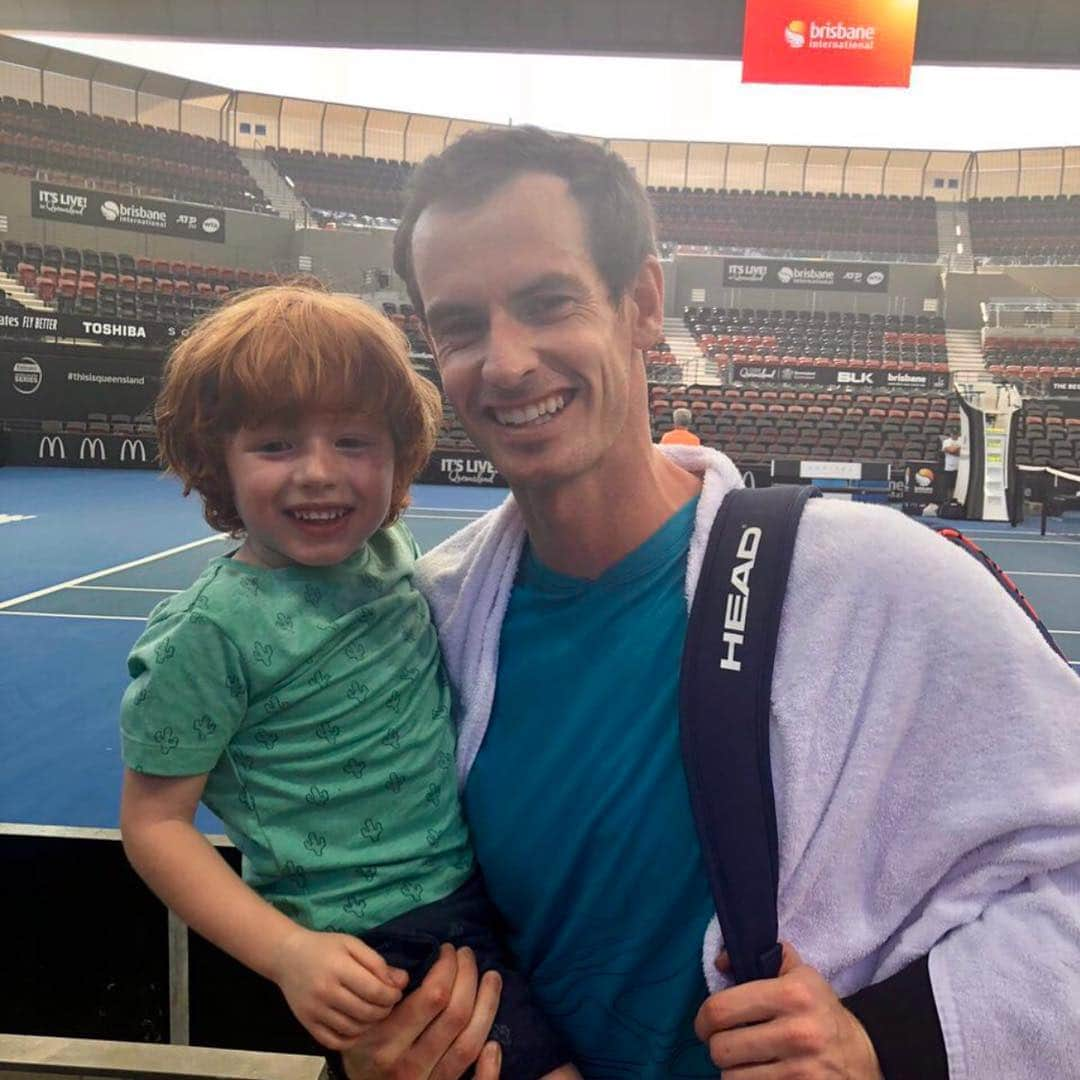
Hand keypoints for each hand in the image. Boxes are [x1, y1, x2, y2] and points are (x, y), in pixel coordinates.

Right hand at [270, 926, 408, 1049]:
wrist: (287, 957)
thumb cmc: (324, 947)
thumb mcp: (352, 944)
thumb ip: (377, 963)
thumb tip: (402, 981)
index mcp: (339, 969)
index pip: (375, 991)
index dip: (392, 995)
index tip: (396, 991)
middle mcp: (326, 993)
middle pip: (367, 1012)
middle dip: (384, 1010)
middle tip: (386, 1002)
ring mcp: (315, 1012)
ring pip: (353, 1029)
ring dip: (370, 1023)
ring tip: (373, 1011)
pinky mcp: (307, 1024)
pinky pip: (335, 1041)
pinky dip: (351, 1037)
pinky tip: (357, 1024)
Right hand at [341, 943, 503, 1079]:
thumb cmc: (359, 1051)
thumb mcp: (358, 1025)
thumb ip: (382, 997)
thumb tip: (422, 962)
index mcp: (386, 1041)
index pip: (432, 996)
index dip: (447, 967)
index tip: (447, 950)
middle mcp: (409, 1065)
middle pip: (456, 1015)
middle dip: (468, 976)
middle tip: (467, 955)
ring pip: (469, 1044)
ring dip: (488, 1006)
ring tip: (492, 977)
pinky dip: (490, 1068)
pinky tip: (495, 1044)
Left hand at [694, 943, 882, 1077]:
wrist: (865, 1058)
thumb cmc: (822, 1013)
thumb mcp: (801, 976)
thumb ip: (764, 957)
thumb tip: (721, 961)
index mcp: (792, 994)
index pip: (720, 1009)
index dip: (703, 1019)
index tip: (706, 1024)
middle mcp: (796, 1033)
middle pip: (720, 1048)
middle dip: (717, 1046)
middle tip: (726, 1043)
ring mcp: (800, 1071)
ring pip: (731, 1077)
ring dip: (733, 1071)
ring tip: (746, 1061)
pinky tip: (760, 1075)